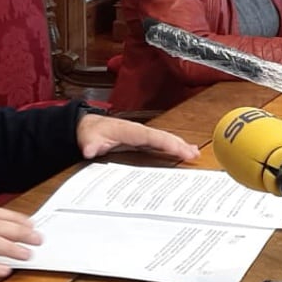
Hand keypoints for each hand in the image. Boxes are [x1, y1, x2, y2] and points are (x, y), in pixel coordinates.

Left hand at [76, 113, 200, 161]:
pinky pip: (160, 141)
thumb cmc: (90, 132)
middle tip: (194, 154)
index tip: (178, 148)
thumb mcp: (87, 139)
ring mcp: (141, 134)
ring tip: (195, 153)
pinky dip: (173, 145)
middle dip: (178, 144)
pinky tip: (184, 151)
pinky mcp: (142, 139)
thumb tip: (89, 150)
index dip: (165, 142)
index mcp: (127, 130)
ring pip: (164, 138)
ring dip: (179, 145)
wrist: (87, 127)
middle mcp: (138, 130)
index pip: (150, 136)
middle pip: (161, 136)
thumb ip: (90, 145)